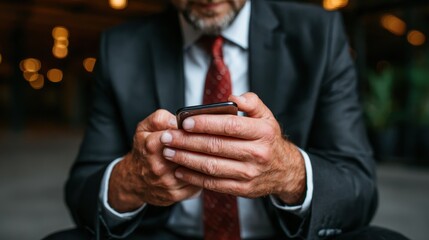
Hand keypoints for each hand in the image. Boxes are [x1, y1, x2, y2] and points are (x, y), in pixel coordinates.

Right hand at [108, 110, 201, 211]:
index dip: (193, 131)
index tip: (198, 128)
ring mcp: (168, 182)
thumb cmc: (143, 151)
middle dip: (203, 146)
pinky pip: (198, 183)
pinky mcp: (175, 195)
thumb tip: (179, 120)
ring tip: (208, 154)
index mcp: (152, 146)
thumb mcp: (144, 128)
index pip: (180, 135)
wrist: (133, 180)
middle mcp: (159, 166)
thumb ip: (160, 119)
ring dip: (206, 161)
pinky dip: (203, 175)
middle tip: (209, 140)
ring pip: (198, 169)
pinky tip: (202, 169)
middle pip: (192, 153)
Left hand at [160, 93, 305, 204]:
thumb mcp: (267, 117)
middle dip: (187, 141)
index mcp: (262, 132)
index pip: (229, 126)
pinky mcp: (243, 189)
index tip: (184, 121)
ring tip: (168, 152)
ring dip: (186, 159)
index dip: (205, 124)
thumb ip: (252, 102)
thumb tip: (233, 97)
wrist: (284, 171)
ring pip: (211, 166)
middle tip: (168, 137)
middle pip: (215, 146)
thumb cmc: (268, 139)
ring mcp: (250, 173)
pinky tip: (180, 170)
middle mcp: (257, 153)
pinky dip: (194, 178)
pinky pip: (214, 184)